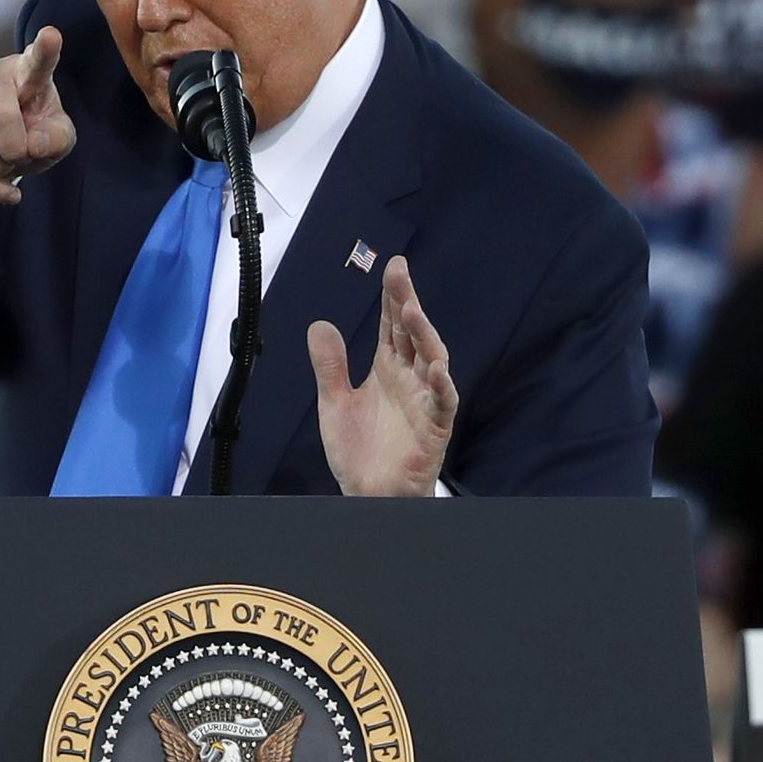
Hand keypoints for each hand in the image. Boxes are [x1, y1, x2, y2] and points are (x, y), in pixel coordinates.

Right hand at [0, 26, 77, 203]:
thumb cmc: (33, 133)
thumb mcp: (57, 138)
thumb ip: (57, 138)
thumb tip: (34, 143)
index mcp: (26, 72)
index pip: (37, 61)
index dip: (45, 50)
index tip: (52, 35)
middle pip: (0, 118)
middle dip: (17, 150)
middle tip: (22, 154)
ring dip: (0, 169)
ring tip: (6, 161)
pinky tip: (0, 186)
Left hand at [307, 256, 457, 496]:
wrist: (368, 494)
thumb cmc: (359, 451)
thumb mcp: (334, 403)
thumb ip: (329, 366)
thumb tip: (320, 323)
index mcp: (387, 369)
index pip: (391, 326)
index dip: (393, 297)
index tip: (393, 267)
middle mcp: (409, 379)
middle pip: (411, 334)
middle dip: (406, 303)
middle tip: (399, 274)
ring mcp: (424, 401)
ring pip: (431, 360)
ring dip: (424, 335)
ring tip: (412, 311)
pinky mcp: (434, 428)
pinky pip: (442, 403)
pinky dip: (441, 386)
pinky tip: (436, 368)